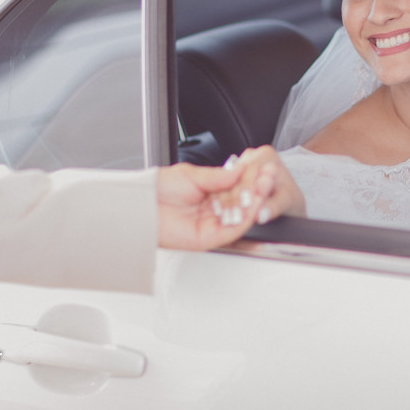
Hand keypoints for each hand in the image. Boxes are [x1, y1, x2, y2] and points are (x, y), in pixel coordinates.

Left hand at [156, 146, 305, 250]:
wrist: (140, 205)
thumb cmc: (158, 189)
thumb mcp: (193, 175)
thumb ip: (218, 176)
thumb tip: (240, 170)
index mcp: (210, 194)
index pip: (237, 189)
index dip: (252, 181)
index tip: (265, 170)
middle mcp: (213, 211)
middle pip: (242, 204)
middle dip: (257, 192)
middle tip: (270, 179)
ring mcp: (211, 225)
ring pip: (240, 218)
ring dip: (255, 205)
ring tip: (265, 190)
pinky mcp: (208, 239)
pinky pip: (231, 231)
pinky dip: (243, 220)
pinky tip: (252, 207)